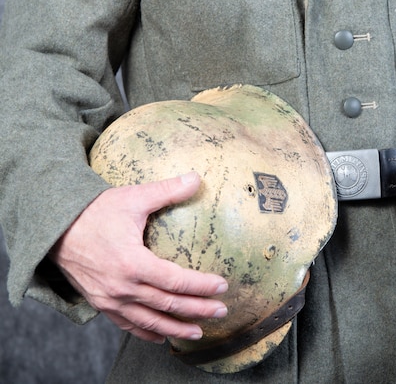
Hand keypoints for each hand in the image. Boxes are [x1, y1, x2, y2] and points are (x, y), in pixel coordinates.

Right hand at [49, 172, 228, 343]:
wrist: (54, 228)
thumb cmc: (94, 211)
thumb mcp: (133, 197)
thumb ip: (167, 190)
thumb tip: (197, 178)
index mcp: (133, 263)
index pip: (176, 281)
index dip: (201, 286)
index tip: (222, 286)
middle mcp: (122, 287)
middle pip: (168, 304)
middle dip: (198, 309)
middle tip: (221, 311)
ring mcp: (110, 299)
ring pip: (150, 321)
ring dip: (177, 328)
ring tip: (199, 332)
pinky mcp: (101, 303)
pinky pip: (127, 324)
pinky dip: (147, 333)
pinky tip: (163, 337)